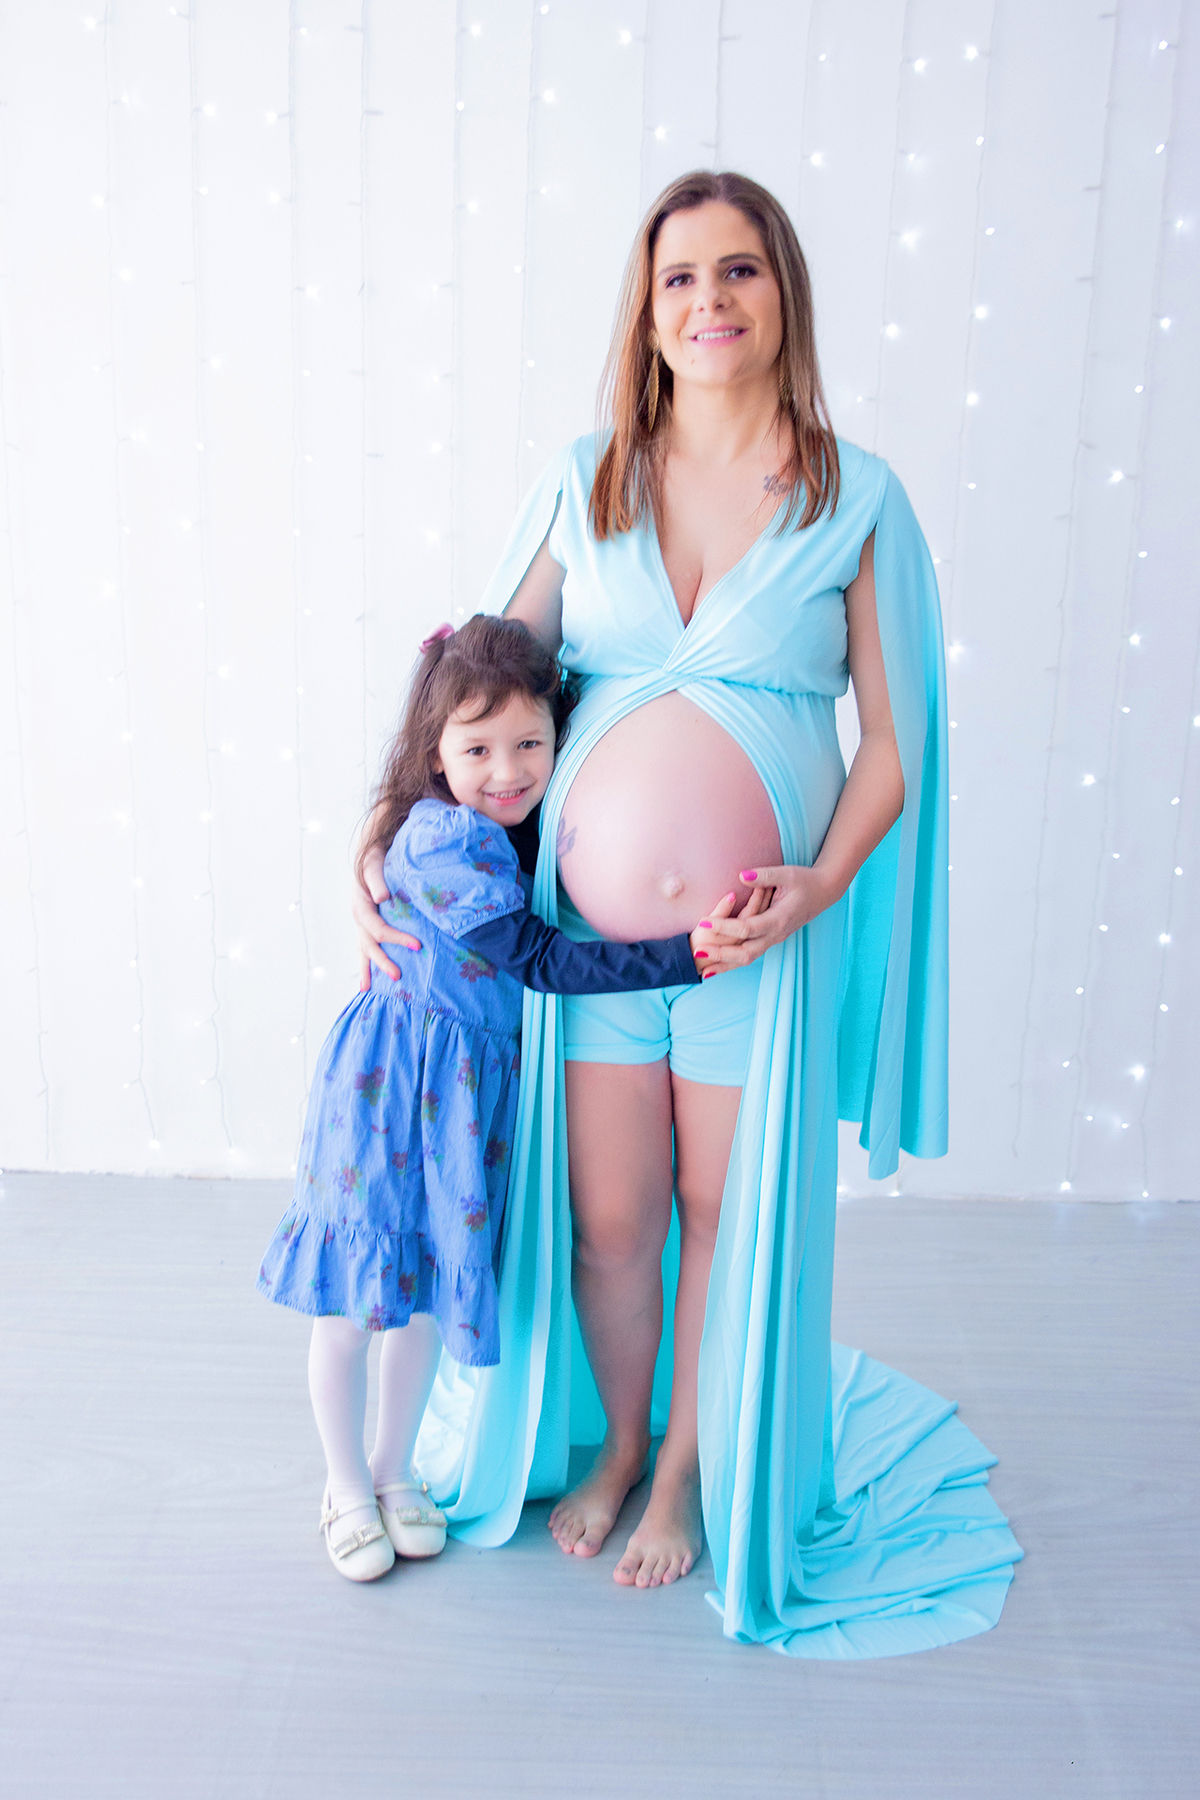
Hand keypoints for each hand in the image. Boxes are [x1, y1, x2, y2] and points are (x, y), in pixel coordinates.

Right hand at [353, 843, 420, 989]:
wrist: (370, 856)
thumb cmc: (375, 860)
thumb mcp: (374, 866)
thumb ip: (378, 881)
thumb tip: (383, 897)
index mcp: (361, 907)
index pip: (378, 928)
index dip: (397, 939)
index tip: (418, 945)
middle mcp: (359, 918)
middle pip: (369, 945)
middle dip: (382, 962)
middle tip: (398, 976)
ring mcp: (361, 925)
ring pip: (364, 950)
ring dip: (368, 969)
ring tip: (367, 990)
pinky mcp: (367, 926)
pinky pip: (366, 947)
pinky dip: (367, 963)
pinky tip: (368, 980)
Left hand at [694, 864, 837, 971]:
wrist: (824, 892)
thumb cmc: (805, 880)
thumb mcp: (787, 874)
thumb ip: (763, 876)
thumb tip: (741, 876)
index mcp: (778, 919)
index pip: (747, 928)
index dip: (724, 927)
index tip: (704, 922)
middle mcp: (776, 934)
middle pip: (745, 952)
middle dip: (720, 954)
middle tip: (698, 952)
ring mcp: (774, 939)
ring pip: (748, 959)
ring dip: (725, 965)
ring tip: (703, 972)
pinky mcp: (771, 939)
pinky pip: (751, 955)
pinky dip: (733, 963)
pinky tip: (718, 967)